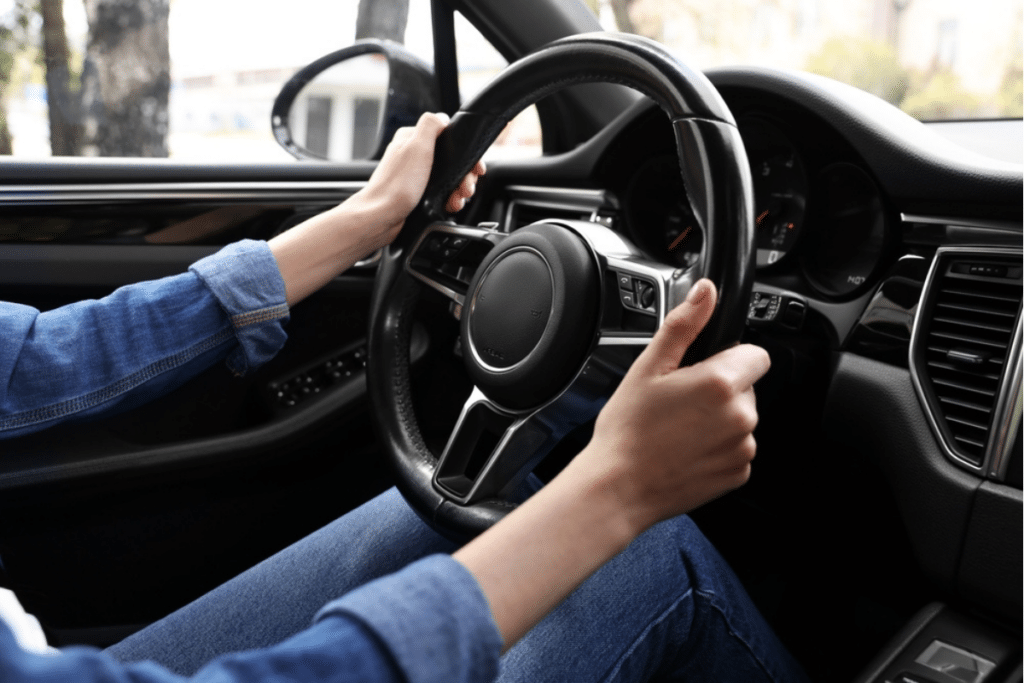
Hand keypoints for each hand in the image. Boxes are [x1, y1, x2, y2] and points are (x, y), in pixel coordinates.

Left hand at [347, 112, 486, 252]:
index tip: (474, 167)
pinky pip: (441, 193)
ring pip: (448, 179)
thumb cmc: (396, 186)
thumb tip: (443, 117)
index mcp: (412, 139)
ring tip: (458, 199)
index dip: (465, 153)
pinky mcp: (417, 193)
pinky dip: (449, 200)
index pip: (448, 138)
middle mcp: (413, 155)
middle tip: (466, 188)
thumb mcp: (416, 147)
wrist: (381, 218)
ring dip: (459, 190)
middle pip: (451, 161)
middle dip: (464, 176)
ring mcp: (416, 175)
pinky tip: (450, 205)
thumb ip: (430, 126)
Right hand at [455, 278, 769, 649]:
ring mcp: (743, 448)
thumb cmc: (627, 430)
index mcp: (721, 383)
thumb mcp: (648, 367)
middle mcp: (742, 416)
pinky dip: (716, 448)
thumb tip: (707, 291)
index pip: (754, 353)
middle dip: (719, 388)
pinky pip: (736, 448)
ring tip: (677, 429)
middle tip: (678, 402)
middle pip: (745, 386)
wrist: (619, 487)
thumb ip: (684, 324)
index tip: (696, 371)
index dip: (725, 357)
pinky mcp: (738, 473)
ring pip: (740, 418)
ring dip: (718, 419)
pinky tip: (685, 450)